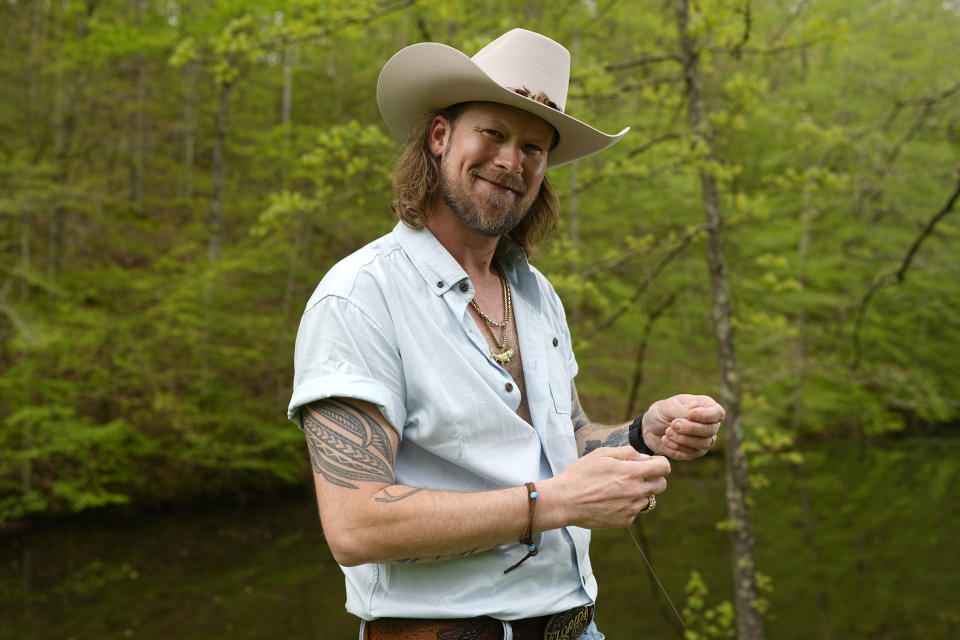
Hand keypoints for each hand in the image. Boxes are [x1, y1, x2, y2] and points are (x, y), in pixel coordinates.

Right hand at [546, 446, 669, 529]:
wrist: (564, 501)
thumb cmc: (581, 474)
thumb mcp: (601, 454)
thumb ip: (627, 453)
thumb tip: (644, 457)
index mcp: (631, 472)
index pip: (664, 467)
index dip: (660, 463)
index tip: (652, 464)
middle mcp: (635, 491)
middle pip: (661, 485)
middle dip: (653, 478)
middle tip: (636, 476)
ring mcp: (631, 508)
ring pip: (649, 499)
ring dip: (640, 493)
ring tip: (618, 490)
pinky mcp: (625, 521)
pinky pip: (635, 512)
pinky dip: (628, 506)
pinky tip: (611, 501)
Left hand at [642, 394, 723, 460]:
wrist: (650, 428)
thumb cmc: (662, 412)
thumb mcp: (669, 406)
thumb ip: (683, 409)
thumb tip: (696, 408)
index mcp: (706, 406)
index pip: (718, 413)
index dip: (706, 416)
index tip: (689, 415)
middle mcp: (709, 424)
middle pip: (711, 430)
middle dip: (691, 428)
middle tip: (673, 424)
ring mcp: (704, 439)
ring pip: (704, 443)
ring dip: (684, 439)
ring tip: (667, 432)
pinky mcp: (695, 451)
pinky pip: (693, 453)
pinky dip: (678, 446)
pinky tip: (665, 439)